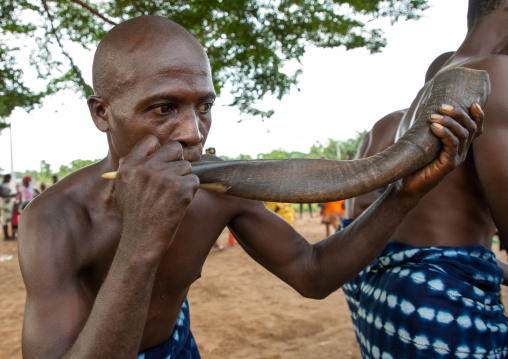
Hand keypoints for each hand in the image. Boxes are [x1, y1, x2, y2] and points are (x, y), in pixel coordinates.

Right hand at [114, 135, 199, 253]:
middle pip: (174, 148)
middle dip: (177, 160)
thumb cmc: (134, 214)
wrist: (143, 239)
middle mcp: (148, 167)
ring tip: (171, 195)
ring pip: (186, 166)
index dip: (159, 150)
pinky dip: (190, 191)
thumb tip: (149, 148)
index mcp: (131, 164)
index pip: (151, 140)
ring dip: (183, 179)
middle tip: (173, 176)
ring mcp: (166, 177)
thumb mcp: (122, 187)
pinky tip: (178, 202)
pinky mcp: (182, 187)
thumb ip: (132, 166)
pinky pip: (194, 180)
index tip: (161, 160)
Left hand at [399, 103, 483, 196]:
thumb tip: (425, 105)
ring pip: (462, 135)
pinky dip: (445, 134)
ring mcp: (456, 158)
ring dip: (449, 122)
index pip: (475, 128)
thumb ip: (426, 123)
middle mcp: (461, 151)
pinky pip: (452, 145)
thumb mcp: (422, 139)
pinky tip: (434, 127)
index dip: (478, 116)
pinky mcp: (449, 165)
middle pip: (470, 127)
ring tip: (433, 117)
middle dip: (459, 114)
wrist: (407, 184)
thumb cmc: (415, 161)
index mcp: (459, 145)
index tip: (473, 103)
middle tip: (442, 106)